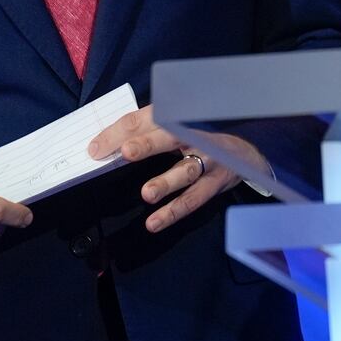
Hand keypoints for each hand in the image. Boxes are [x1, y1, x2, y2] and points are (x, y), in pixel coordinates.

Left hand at [87, 104, 266, 233]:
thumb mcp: (175, 128)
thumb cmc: (197, 140)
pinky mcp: (215, 184)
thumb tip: (103, 146)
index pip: (147, 118)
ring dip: (166, 182)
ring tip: (146, 194)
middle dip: (149, 144)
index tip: (96, 148)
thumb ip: (144, 133)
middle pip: (171, 136)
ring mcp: (209, 160)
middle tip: (126, 152)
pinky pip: (194, 199)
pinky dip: (174, 211)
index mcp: (179, 117)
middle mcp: (195, 135)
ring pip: (187, 170)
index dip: (121, 131)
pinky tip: (154, 223)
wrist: (245, 153)